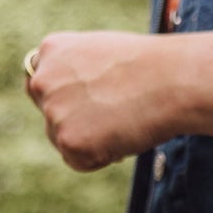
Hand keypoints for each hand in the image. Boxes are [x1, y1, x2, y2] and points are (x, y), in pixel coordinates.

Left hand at [24, 31, 180, 171]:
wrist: (171, 81)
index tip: (86, 106)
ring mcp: (53, 112)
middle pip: (50, 117)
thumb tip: (78, 101)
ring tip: (123, 120)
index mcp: (52, 50)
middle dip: (77, 123)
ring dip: (91, 140)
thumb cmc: (152, 66)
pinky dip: (100, 158)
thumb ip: (79, 73)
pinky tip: (122, 136)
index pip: (40, 85)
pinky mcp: (68, 141)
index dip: (64, 99)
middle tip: (115, 115)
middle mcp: (44, 80)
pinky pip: (78, 162)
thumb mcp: (105, 54)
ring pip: (63, 141)